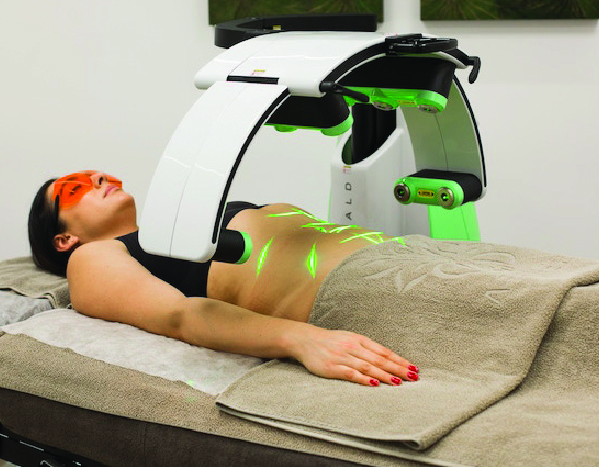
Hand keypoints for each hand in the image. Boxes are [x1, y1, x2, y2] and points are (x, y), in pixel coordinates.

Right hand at [289, 326, 418, 385]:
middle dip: (397, 368)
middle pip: (379, 359)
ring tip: (398, 382)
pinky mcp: (333, 368)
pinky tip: (374, 384)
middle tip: (412, 377)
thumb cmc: (332, 341)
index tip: (413, 368)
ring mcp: (343, 357)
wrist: (307, 340)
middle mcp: (353, 347)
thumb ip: (367, 348)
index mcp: (359, 340)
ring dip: (384, 375)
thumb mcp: (350, 339)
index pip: (383, 351)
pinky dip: (363, 379)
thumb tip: (388, 359)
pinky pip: (351, 374)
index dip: (399, 360)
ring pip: (368, 366)